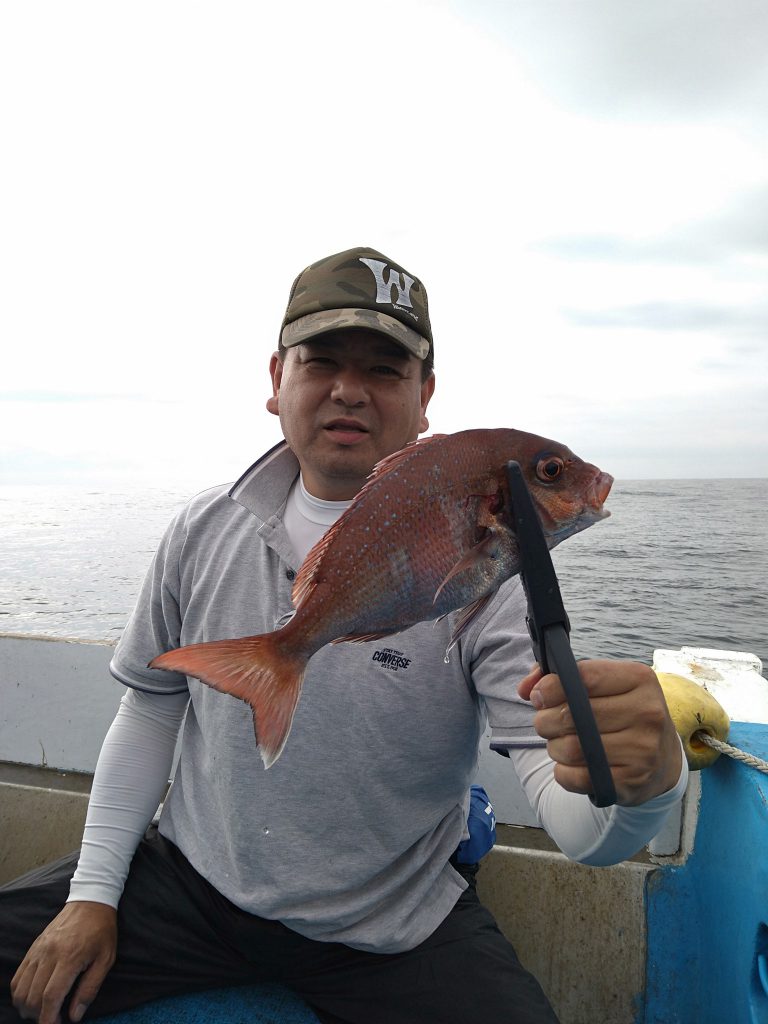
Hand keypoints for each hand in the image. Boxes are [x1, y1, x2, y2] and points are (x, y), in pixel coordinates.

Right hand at [10, 901, 116, 1023]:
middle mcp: (49, 954)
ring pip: (20, 988)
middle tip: (52, 1018)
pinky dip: (19, 992)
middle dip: (38, 1015)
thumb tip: (74, 1016)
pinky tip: (31, 997)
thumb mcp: (106, 959)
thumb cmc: (102, 930)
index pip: (50, 996)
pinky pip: (18, 976)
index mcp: (70, 957)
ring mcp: (38, 950)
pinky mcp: (33, 948)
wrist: (90, 901)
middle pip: (32, 996)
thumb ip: (90, 988)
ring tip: (41, 1010)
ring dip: (26, 1007)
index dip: (48, 1018)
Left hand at [518, 659, 682, 806]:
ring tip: (560, 744)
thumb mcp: (603, 686)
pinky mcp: (632, 782)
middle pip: (572, 715)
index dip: (550, 687)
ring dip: (554, 747)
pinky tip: (571, 766)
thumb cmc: (622, 714)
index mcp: (639, 679)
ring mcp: (643, 750)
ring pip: (571, 748)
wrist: (663, 759)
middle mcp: (647, 712)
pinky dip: (563, 773)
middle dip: (546, 720)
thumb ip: (559, 678)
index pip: (582, 677)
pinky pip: (576, 778)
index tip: (539, 697)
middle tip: (547, 724)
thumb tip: (526, 688)